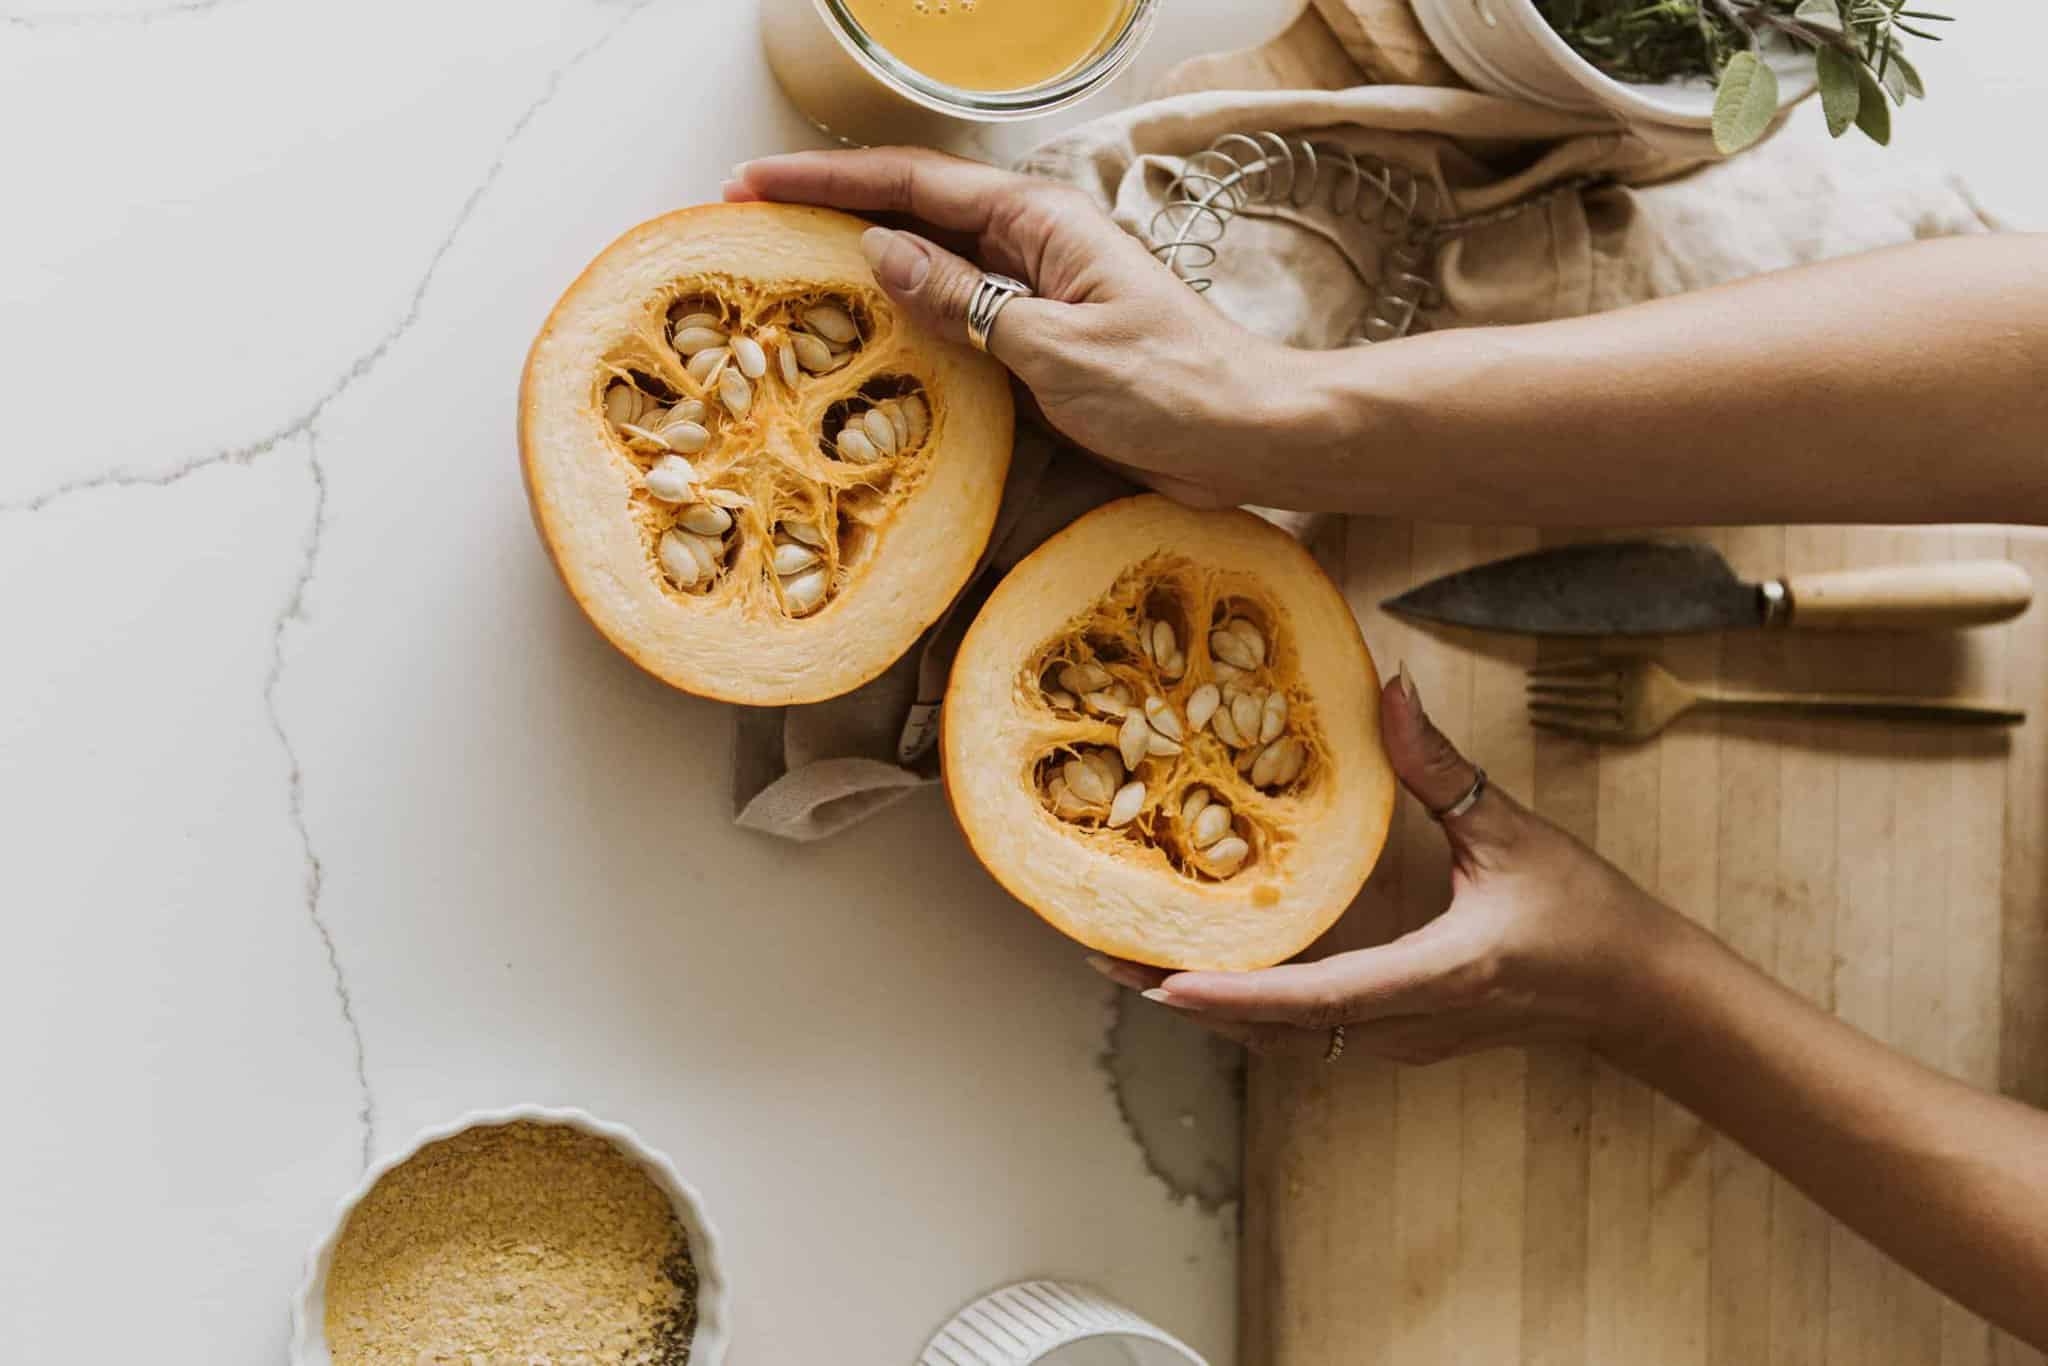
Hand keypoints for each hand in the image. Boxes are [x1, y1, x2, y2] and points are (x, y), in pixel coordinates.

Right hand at [724, 147, 1281, 505]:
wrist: (1249, 437)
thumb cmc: (1173, 388)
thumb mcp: (1057, 346)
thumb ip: (965, 302)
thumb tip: (879, 250)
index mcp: (1039, 222)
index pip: (912, 183)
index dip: (826, 180)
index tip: (753, 184)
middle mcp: (1033, 245)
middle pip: (913, 213)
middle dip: (830, 213)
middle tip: (747, 225)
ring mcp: (1036, 293)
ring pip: (930, 266)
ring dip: (861, 267)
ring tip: (784, 276)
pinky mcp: (1042, 343)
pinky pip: (957, 320)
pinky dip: (906, 322)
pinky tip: (865, 339)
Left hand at [1092, 669, 1692, 1061]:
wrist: (1636, 995)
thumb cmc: (1585, 915)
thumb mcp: (1515, 831)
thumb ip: (1444, 766)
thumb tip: (1390, 687)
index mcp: (1437, 976)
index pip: (1321, 998)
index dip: (1238, 993)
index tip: (1165, 983)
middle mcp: (1404, 1025)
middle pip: (1276, 1029)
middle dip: (1186, 997)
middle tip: (1102, 958)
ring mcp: (1398, 1041)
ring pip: (1283, 1037)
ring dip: (1208, 1006)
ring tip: (1129, 963)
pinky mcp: (1395, 1036)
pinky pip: (1306, 1031)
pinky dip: (1249, 1005)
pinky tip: (1205, 969)